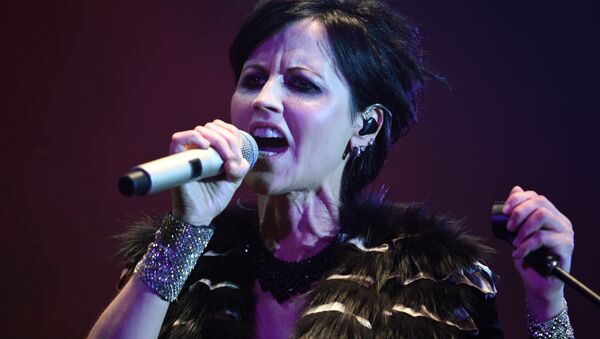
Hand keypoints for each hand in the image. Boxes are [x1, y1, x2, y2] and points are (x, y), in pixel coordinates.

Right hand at [169, 119, 249, 225]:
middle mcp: (199, 147)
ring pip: (201, 130)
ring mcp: (187, 152)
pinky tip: (206, 148)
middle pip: (214, 127)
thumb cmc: (214, 196)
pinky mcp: (176, 158)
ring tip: (223, 158)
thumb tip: (232, 160)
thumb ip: (240, 167)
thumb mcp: (234, 180)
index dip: (234, 139)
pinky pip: (178, 138)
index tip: (237, 157)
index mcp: (213, 149)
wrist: (200, 214)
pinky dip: (194, 138)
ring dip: (217, 140)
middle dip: (228, 141)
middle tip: (231, 160)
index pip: (224, 129)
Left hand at [503, 186, 573, 319]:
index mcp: (551, 215)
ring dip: (523, 228)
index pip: (536, 197)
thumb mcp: (518, 233)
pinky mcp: (566, 246)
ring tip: (515, 242)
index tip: (505, 211)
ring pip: (542, 216)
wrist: (538, 284)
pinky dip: (525, 245)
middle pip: (540, 202)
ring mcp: (566, 233)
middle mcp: (561, 221)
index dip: (518, 199)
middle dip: (519, 212)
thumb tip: (515, 189)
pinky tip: (518, 254)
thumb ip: (517, 214)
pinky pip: (542, 238)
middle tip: (509, 228)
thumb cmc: (528, 259)